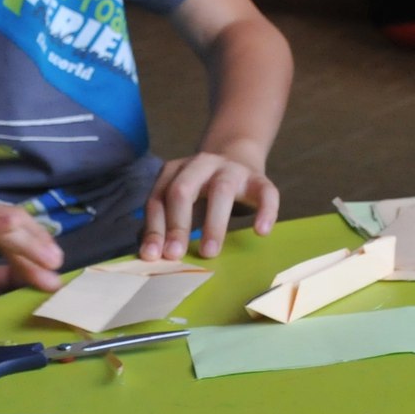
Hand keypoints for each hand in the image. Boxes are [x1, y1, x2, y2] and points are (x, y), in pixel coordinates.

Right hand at [0, 193, 62, 319]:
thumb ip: (9, 274)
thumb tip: (47, 277)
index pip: (15, 225)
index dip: (38, 244)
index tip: (56, 270)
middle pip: (13, 222)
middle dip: (38, 245)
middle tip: (57, 267)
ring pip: (0, 225)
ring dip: (27, 244)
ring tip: (49, 264)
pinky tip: (13, 227)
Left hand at [142, 152, 277, 258]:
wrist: (238, 157)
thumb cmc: (203, 190)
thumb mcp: (180, 200)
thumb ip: (163, 221)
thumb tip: (148, 252)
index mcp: (175, 171)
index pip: (158, 199)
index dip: (154, 228)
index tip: (153, 256)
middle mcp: (200, 165)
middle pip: (183, 190)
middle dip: (177, 224)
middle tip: (175, 255)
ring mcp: (231, 170)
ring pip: (221, 191)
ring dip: (213, 224)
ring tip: (210, 253)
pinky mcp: (259, 179)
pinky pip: (265, 193)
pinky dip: (265, 211)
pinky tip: (260, 232)